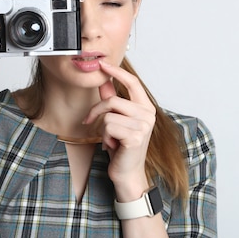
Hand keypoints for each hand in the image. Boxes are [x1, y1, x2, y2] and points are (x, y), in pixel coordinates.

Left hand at [83, 60, 154, 197]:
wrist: (128, 173)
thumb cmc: (123, 147)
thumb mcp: (117, 121)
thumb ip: (112, 100)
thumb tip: (104, 82)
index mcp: (146, 108)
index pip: (133, 82)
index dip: (117, 72)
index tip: (103, 64)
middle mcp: (148, 115)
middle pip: (113, 101)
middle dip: (97, 111)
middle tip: (90, 121)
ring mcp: (143, 126)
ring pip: (108, 116)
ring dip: (102, 130)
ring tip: (110, 139)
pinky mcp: (135, 137)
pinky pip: (108, 127)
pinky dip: (104, 138)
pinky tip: (112, 146)